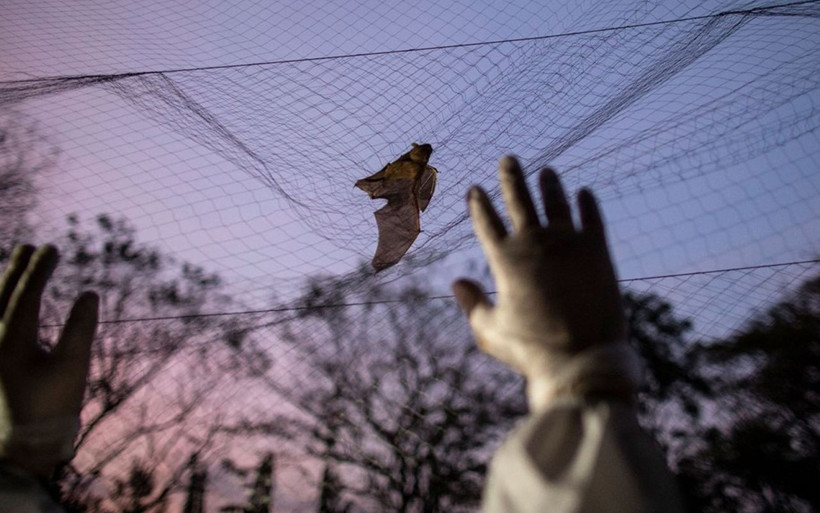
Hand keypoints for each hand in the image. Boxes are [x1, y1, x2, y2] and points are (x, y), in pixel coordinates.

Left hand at [0, 245, 97, 477]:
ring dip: (2, 284)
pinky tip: (2, 303)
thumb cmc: (51, 406)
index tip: (52, 247)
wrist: (22, 446)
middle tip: (29, 246)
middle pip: (2, 295)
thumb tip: (89, 293)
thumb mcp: (73, 366)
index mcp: (12, 340)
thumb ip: (80, 327)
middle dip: (18, 269)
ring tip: (12, 267)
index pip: (26, 293)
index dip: (40, 268)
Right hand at [453, 157, 629, 409]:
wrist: (582, 361)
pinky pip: (591, 217)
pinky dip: (586, 204)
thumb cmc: (531, 351)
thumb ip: (472, 304)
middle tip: (509, 159)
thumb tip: (457, 282)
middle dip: (511, 176)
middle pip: (519, 197)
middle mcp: (534, 242)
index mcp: (504, 259)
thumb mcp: (490, 331)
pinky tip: (584, 193)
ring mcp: (568, 243)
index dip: (478, 202)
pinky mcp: (598, 250)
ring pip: (556, 201)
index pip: (485, 219)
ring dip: (550, 184)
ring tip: (548, 173)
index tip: (475, 189)